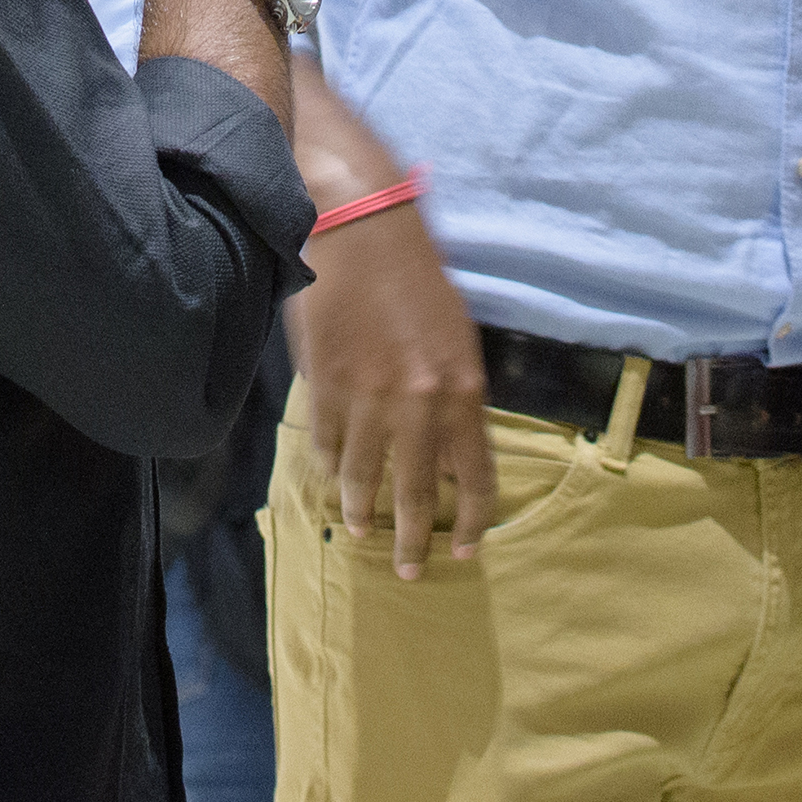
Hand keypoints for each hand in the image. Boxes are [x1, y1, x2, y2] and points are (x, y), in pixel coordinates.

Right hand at [292, 202, 492, 577]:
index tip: (463, 550)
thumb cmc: (418, 277)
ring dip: (362, 513)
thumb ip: (455, 398)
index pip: (477, 477)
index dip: (472, 522)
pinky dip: (329, 469)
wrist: (362, 230)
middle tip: (409, 572)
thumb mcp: (458, 338)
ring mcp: (368, 400)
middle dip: (414, 540)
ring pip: (364, 478)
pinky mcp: (325, 387)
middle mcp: (419, 405)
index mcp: (463, 391)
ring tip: (363, 534)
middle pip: (418, 493)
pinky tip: (332, 482)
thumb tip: (448, 453)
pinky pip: (326, 446)